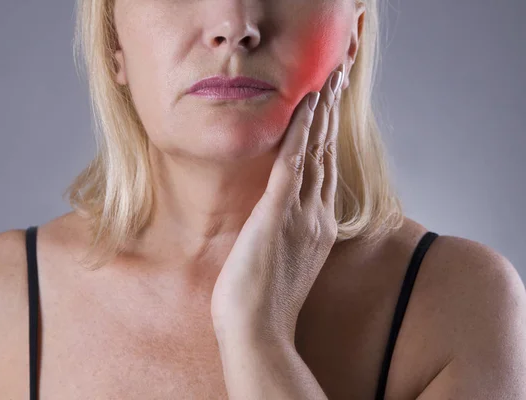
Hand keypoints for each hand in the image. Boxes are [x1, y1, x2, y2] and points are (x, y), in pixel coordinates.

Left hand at [210, 64, 345, 344]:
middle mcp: (317, 215)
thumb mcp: (282, 264)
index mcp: (318, 228)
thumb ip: (286, 236)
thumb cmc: (263, 304)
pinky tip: (304, 106)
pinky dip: (299, 131)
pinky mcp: (278, 213)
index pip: (325, 172)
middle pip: (327, 155)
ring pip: (315, 151)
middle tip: (337, 81)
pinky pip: (291, 162)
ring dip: (320, 113)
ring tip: (327, 81)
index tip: (328, 113)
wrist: (258, 332)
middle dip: (331, 116)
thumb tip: (274, 220)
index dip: (328, 139)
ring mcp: (302, 213)